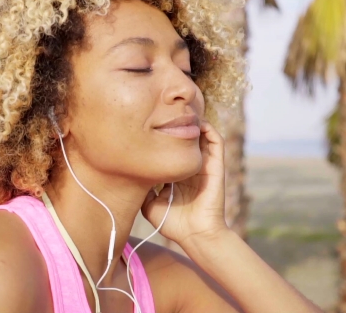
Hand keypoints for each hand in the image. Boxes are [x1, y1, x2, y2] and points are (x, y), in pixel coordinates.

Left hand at [141, 120, 228, 246]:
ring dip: (192, 122)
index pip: (168, 148)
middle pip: (183, 138)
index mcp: (176, 173)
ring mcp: (203, 165)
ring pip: (200, 135)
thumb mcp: (149, 204)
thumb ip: (141, 189)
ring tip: (179, 113)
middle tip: (160, 111)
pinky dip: (208, 129)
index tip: (144, 125)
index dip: (160, 136)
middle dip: (174, 124)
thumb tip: (129, 174)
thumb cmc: (173, 223)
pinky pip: (216, 141)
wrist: (195, 235)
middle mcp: (190, 166)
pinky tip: (196, 123)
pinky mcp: (216, 166)